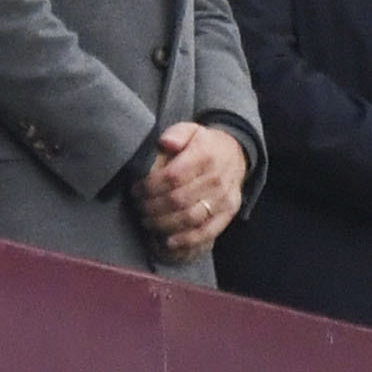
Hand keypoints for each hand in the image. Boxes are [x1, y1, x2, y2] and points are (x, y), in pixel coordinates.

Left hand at [135, 122, 246, 262]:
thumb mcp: (190, 129)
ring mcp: (224, 199)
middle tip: (138, 207)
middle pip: (179, 199)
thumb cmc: (204, 143)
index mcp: (204, 156)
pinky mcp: (229, 214)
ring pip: (191, 218)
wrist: (236, 154)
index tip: (136, 190)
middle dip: (153, 207)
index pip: (173, 176)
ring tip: (147, 222)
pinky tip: (169, 241)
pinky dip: (186, 240)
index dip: (151, 187)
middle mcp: (216, 179)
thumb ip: (176, 134)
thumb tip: (164, 143)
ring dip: (164, 224)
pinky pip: (207, 232)